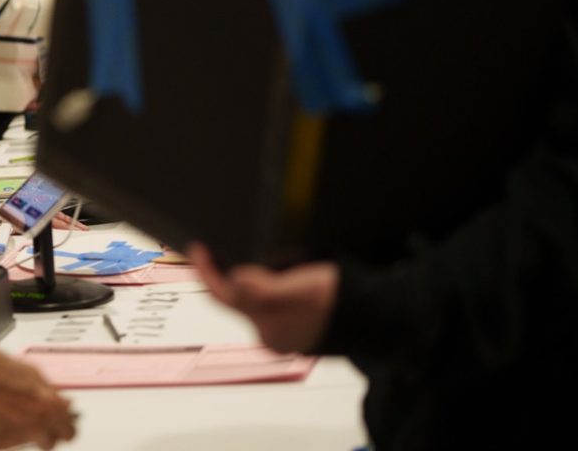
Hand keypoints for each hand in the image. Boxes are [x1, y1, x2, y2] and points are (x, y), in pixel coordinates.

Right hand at [0, 345, 76, 449]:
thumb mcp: (27, 371)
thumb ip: (49, 389)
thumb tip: (64, 400)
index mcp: (47, 405)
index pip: (71, 425)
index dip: (68, 419)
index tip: (65, 415)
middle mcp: (35, 426)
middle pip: (59, 439)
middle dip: (56, 429)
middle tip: (48, 419)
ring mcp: (17, 437)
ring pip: (37, 441)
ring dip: (34, 430)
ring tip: (19, 413)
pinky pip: (13, 441)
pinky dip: (10, 430)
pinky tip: (1, 413)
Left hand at [189, 243, 337, 353]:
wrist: (380, 319)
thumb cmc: (344, 301)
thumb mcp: (303, 287)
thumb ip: (266, 288)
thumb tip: (235, 278)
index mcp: (268, 325)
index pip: (223, 295)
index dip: (206, 269)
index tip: (196, 246)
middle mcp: (270, 332)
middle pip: (233, 298)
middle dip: (221, 271)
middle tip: (211, 245)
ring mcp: (282, 330)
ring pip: (249, 299)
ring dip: (239, 277)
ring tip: (232, 252)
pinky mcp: (294, 324)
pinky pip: (265, 301)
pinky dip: (258, 284)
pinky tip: (261, 270)